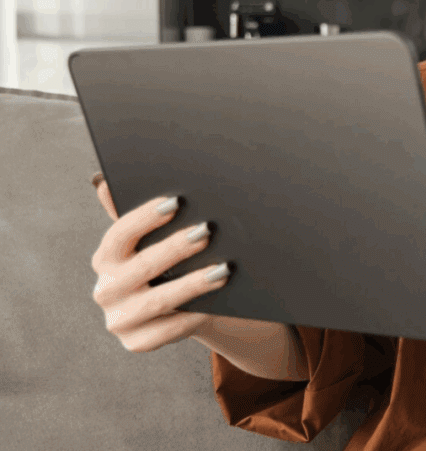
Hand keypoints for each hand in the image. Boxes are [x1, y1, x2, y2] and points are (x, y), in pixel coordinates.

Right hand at [90, 175, 229, 352]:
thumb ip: (139, 217)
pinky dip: (193, 316)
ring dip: (192, 284)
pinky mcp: (136, 343)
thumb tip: (103, 182)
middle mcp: (106, 290)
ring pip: (158, 300)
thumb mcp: (154, 241)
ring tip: (223, 270)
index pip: (120, 234)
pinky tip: (215, 304)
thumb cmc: (167, 265)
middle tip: (207, 231)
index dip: (146, 217)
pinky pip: (168, 329)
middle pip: (142, 266)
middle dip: (176, 248)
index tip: (176, 202)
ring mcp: (118, 320)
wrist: (178, 309)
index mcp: (105, 259)